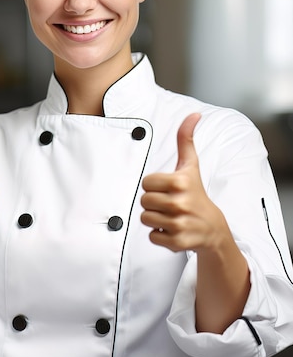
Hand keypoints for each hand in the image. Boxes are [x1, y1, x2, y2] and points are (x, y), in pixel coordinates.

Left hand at [141, 113, 225, 251]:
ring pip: (145, 219)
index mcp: (180, 182)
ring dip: (155, 218)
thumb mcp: (191, 165)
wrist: (212, 227)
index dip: (154, 186)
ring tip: (171, 215)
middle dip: (154, 202)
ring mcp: (179, 224)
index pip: (145, 183)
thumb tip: (194, 114)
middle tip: (169, 203)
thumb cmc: (196, 192)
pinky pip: (151, 236)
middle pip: (144, 201)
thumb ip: (186, 139)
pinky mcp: (177, 242)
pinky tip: (172, 229)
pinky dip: (159, 234)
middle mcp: (180, 203)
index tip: (167, 188)